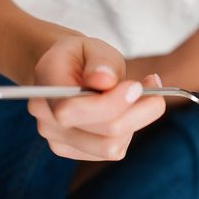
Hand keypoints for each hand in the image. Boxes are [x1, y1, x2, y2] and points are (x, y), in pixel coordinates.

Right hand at [27, 36, 165, 160]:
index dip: (109, 103)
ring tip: (142, 94)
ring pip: (110, 147)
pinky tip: (129, 108)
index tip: (136, 86)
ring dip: (135, 121)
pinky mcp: (74, 151)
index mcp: (45, 85)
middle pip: (101, 134)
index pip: (71, 110)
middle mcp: (46, 118)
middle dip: (136, 111)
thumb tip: (104, 80)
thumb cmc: (83, 57)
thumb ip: (101, 62)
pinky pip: (111, 150)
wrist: (66, 71)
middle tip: (153, 84)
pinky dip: (128, 130)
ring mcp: (57, 139)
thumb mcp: (94, 47)